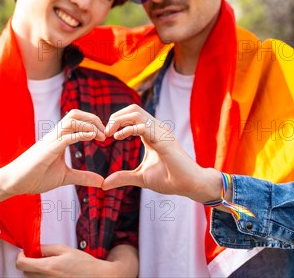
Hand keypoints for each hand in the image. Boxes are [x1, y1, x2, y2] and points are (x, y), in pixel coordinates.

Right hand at [0, 110, 105, 202]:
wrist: (13, 182)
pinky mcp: (47, 150)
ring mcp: (51, 140)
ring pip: (71, 119)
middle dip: (93, 118)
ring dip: (90, 124)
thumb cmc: (35, 177)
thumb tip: (102, 181)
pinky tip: (92, 137)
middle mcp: (55, 135)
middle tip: (106, 132)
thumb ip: (83, 177)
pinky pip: (66, 136)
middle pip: (75, 113)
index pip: (77, 119)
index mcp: (59, 138)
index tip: (105, 135)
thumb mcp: (65, 177)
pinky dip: (81, 134)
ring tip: (101, 136)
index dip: (93, 123)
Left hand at [16, 244, 135, 276]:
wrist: (97, 277)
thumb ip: (47, 248)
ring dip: (36, 271)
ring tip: (50, 265)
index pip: (22, 264)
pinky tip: (55, 272)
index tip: (24, 253)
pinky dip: (43, 277)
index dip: (20, 257)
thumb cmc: (83, 263)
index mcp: (48, 267)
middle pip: (25, 272)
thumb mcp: (65, 249)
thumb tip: (35, 248)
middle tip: (39, 257)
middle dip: (28, 263)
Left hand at [103, 104, 222, 202]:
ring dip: (119, 120)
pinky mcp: (163, 138)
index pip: (132, 116)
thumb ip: (123, 177)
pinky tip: (118, 137)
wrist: (190, 185)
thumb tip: (104, 184)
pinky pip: (142, 125)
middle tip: (105, 133)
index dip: (116, 122)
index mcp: (151, 133)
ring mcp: (160, 131)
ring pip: (135, 112)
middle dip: (115, 117)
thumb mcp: (141, 177)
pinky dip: (127, 128)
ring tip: (110, 133)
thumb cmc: (170, 179)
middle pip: (132, 109)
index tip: (105, 136)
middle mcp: (156, 128)